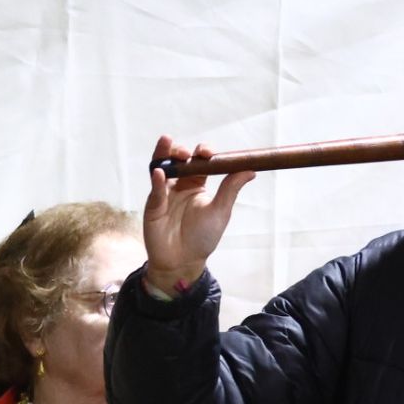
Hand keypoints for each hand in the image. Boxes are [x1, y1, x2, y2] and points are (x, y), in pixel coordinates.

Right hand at [143, 135, 254, 294]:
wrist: (183, 261)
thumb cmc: (203, 237)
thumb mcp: (220, 211)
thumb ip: (230, 189)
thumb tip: (250, 169)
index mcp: (198, 185)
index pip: (200, 162)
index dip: (204, 153)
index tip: (209, 153)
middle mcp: (180, 186)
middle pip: (179, 161)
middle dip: (182, 151)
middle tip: (188, 152)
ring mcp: (164, 194)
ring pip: (162, 168)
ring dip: (163, 154)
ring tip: (166, 142)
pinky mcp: (153, 205)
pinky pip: (155, 190)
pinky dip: (156, 180)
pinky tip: (159, 172)